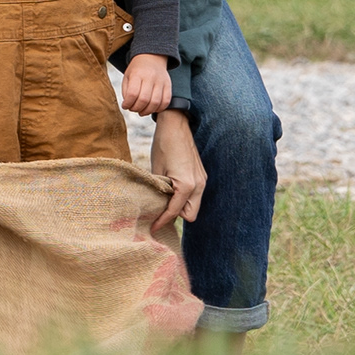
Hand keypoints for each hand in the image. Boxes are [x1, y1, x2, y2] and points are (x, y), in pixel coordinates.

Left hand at [121, 54, 171, 115]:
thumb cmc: (137, 70)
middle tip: (133, 108)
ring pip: (156, 102)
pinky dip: (159, 108)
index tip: (125, 106)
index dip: (127, 104)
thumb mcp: (127, 77)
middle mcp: (150, 77)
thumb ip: (126, 91)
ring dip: (147, 111)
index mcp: (137, 74)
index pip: (132, 93)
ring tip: (142, 111)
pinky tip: (152, 108)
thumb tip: (129, 106)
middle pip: (144, 99)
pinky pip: (166, 101)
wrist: (152, 57)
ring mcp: (161, 81)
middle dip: (136, 108)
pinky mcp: (168, 85)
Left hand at [149, 109, 206, 230]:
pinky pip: (195, 194)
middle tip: (158, 213)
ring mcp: (202, 179)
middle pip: (191, 214)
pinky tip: (171, 191)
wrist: (176, 125)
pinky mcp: (201, 175)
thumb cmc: (164, 146)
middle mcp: (199, 184)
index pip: (175, 212)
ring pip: (194, 205)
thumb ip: (159, 191)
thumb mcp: (157, 171)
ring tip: (163, 201)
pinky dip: (184, 198)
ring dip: (181, 207)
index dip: (162, 222)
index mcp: (187, 185)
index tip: (152, 229)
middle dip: (176, 216)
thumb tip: (153, 207)